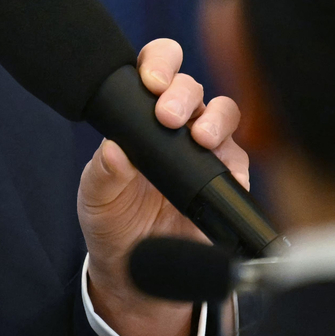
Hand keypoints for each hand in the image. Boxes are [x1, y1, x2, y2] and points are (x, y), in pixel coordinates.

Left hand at [78, 38, 248, 335]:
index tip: (149, 80)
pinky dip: (231, 155)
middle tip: (167, 115)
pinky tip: (218, 163)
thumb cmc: (112, 223)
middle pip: (192, 85)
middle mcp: (178, 124)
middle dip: (181, 92)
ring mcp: (206, 148)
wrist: (136, 273)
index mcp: (142, 114)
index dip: (158, 63)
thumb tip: (114, 149)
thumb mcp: (96, 198)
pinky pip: (239, 155)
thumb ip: (102, 173)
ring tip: (198, 137)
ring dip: (212, 117)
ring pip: (222, 111)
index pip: (156, 69)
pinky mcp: (228, 177)